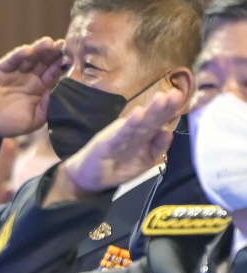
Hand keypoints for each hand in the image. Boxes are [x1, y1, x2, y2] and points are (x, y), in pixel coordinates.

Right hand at [0, 37, 64, 149]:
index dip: (63, 65)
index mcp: (41, 88)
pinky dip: (19, 55)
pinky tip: (27, 50)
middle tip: (64, 44)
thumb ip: (47, 107)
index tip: (74, 58)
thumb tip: (61, 91)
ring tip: (48, 42)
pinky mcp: (0, 69)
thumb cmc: (9, 124)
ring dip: (39, 49)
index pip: (55, 73)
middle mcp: (30, 77)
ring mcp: (15, 72)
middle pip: (45, 61)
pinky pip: (11, 60)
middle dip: (54, 53)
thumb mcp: (33, 120)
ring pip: (30, 57)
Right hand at [47, 88, 184, 203]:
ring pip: (137, 122)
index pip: (158, 121)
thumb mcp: (144, 162)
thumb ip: (157, 148)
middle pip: (149, 118)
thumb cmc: (116, 167)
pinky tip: (137, 113)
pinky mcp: (106, 143)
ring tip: (161, 97)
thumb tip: (168, 132)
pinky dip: (129, 124)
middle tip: (176, 93)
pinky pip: (120, 133)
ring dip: (149, 110)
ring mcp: (118, 136)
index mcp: (142, 136)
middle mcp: (131, 132)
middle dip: (162, 106)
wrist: (89, 179)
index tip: (182, 98)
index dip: (169, 111)